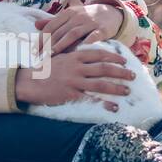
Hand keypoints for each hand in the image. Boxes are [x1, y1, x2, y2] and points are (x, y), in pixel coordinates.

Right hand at [15, 48, 134, 112]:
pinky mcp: (71, 94)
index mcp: (74, 56)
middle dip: (120, 72)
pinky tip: (113, 107)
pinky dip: (104, 103)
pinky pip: (91, 99)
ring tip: (127, 90)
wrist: (29, 81)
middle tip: (132, 75)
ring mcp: (74, 81)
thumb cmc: (44, 69)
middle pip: (104, 68)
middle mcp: (77, 67)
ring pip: (101, 83)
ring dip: (116, 87)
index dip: (113, 57)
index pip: (99, 54)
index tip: (123, 60)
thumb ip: (74, 55)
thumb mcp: (59, 56)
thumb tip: (87, 54)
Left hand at [34, 3, 123, 54]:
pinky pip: (92, 37)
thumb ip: (54, 21)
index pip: (50, 26)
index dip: (41, 39)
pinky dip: (84, 44)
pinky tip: (77, 54)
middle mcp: (77, 16)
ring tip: (52, 56)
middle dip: (48, 45)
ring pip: (72, 34)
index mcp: (68, 13)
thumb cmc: (86, 18)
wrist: (110, 13)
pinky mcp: (102, 29)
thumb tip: (35, 25)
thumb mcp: (70, 16)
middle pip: (59, 31)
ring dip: (61, 45)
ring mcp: (90, 22)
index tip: (33, 52)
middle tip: (39, 57)